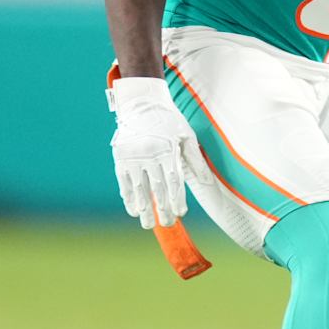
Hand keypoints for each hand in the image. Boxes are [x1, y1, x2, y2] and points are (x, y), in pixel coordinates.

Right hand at [109, 77, 211, 228]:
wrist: (141, 103)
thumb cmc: (169, 121)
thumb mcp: (186, 136)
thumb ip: (196, 160)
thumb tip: (207, 183)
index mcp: (168, 149)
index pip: (174, 180)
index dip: (178, 199)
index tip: (181, 213)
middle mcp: (150, 154)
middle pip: (158, 188)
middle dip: (163, 209)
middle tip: (169, 224)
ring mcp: (133, 156)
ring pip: (139, 188)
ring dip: (145, 209)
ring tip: (149, 225)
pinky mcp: (120, 157)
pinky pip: (124, 182)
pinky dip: (128, 198)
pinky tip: (134, 211)